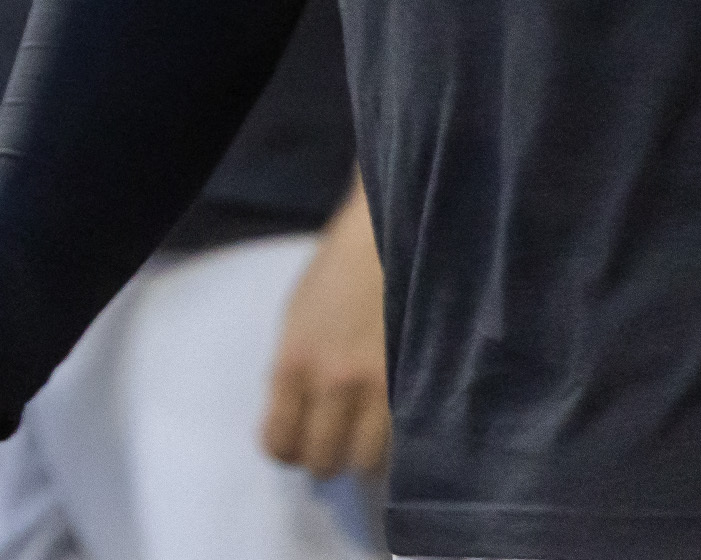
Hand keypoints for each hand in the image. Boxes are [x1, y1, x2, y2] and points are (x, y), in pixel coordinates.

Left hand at [260, 180, 388, 476]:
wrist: (389, 237)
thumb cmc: (338, 273)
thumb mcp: (297, 320)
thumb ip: (294, 371)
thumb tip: (296, 419)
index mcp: (292, 364)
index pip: (280, 442)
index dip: (290, 451)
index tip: (301, 444)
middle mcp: (332, 383)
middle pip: (324, 461)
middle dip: (330, 459)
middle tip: (342, 443)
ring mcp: (380, 388)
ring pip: (369, 464)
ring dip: (370, 458)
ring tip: (376, 438)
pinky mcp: (420, 386)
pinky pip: (408, 444)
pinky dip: (403, 447)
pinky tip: (403, 431)